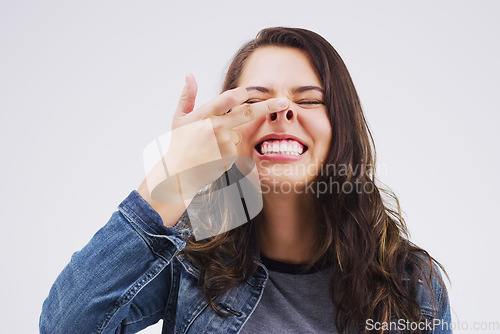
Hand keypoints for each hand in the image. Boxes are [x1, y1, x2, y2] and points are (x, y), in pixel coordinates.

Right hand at [138, 74, 287, 224]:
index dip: (242, 94)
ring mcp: (224, 144)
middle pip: (247, 113)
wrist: (179, 174)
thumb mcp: (179, 118)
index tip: (251, 91)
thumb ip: (187, 96)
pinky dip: (228, 152)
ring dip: (229, 138)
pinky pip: (235, 150)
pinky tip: (213, 157)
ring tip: (210, 148)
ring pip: (237, 134)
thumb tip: (189, 75)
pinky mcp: (229, 158)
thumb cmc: (180, 144)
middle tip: (284, 102)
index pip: (228, 98)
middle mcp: (215, 127)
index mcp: (204, 114)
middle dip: (268, 106)